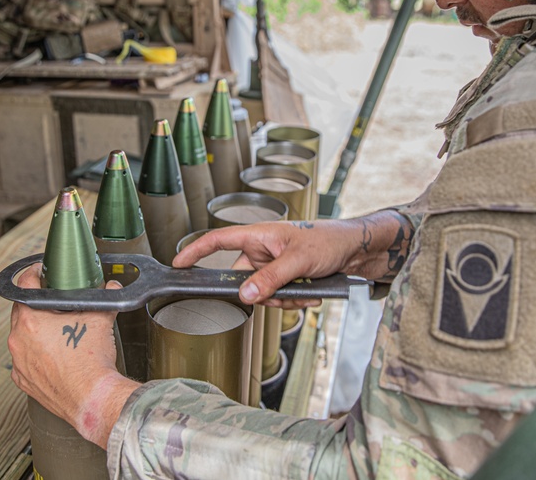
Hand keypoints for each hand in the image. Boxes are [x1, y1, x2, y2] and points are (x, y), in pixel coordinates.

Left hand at [7, 263, 138, 447]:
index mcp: (30, 322)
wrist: (91, 398)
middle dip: (35, 304)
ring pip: (21, 337)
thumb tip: (112, 287)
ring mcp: (19, 363)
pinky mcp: (24, 381)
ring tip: (56, 330)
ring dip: (34, 330)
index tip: (39, 272)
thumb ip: (104, 298)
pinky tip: (54, 355)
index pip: (24, 286)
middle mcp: (18, 341)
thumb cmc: (91, 363)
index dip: (33, 274)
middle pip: (20, 311)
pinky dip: (35, 354)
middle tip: (53, 302)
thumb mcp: (100, 319)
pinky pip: (24, 360)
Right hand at [171, 216, 389, 307]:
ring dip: (283, 298)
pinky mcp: (285, 278)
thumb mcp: (298, 260)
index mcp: (258, 235)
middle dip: (262, 294)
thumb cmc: (329, 240)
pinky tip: (312, 294)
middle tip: (284, 294)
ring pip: (262, 293)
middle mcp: (262, 250)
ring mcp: (273, 265)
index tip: (178, 264)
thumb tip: (245, 295)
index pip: (217, 240)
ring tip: (306, 291)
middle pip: (242, 279)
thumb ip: (270, 278)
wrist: (357, 249)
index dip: (195, 252)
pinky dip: (293, 300)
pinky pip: (278, 297)